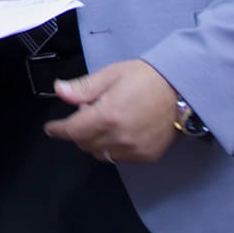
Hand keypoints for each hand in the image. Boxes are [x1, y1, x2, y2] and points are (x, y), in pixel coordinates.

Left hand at [42, 58, 179, 164]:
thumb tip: (58, 91)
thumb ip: (83, 87)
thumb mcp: (111, 74)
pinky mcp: (146, 156)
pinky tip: (121, 131)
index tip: (51, 128)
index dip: (58, 130)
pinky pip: (119, 158)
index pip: (73, 130)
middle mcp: (119, 137)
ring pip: (100, 154)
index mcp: (108, 115)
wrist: (182, 89)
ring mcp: (134, 150)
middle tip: (89, 111)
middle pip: (84, 144)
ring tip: (106, 121)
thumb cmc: (145, 77)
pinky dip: (113, 147)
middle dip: (79, 131)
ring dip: (95, 141)